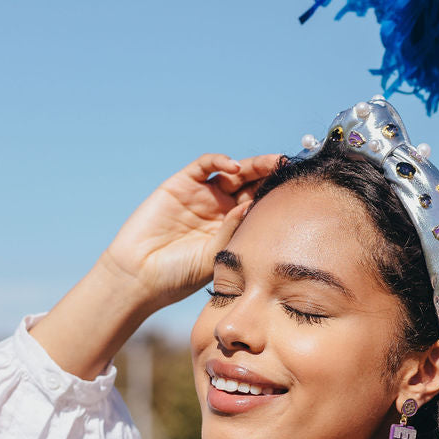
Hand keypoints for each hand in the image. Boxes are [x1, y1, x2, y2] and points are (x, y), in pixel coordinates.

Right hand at [102, 152, 280, 308]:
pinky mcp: (179, 185)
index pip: (260, 204)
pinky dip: (218, 161)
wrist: (140, 277)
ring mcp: (201, 195)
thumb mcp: (215, 255)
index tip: (299, 188)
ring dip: (252, 164)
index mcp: (233, 227)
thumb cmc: (179, 275)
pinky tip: (232, 167)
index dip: (276, 194)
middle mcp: (219, 208)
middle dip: (270, 173)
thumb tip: (251, 205)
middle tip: (288, 166)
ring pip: (231, 171)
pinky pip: (203, 166)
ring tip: (271, 163)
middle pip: (250, 183)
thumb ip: (232, 230)